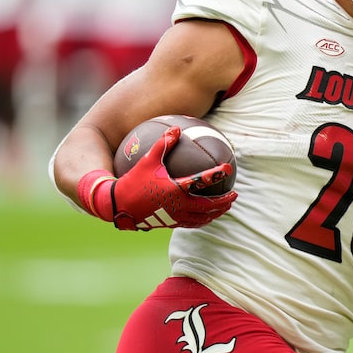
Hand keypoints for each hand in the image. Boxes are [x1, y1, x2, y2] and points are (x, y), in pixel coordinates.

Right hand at [111, 125, 236, 229]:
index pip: (202, 181)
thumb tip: (175, 128)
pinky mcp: (170, 223)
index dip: (216, 174)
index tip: (227, 169)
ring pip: (202, 218)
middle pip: (209, 206)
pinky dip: (202, 220)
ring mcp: (175, 217)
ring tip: (224, 208)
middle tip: (234, 195)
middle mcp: (179, 205)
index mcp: (176, 189)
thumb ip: (163, 144)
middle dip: (224, 201)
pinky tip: (204, 216)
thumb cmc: (133, 182)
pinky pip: (191, 224)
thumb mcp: (148, 160)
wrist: (118, 206)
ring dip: (216, 213)